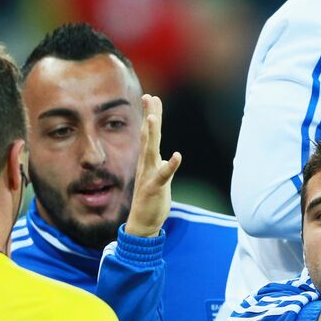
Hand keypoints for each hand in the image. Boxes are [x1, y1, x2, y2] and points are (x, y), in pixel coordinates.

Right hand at [125, 95, 180, 237]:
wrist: (143, 222)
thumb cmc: (152, 199)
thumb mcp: (159, 177)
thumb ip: (161, 164)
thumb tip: (165, 155)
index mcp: (148, 161)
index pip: (149, 134)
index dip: (151, 115)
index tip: (151, 98)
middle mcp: (146, 164)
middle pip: (148, 136)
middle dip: (150, 115)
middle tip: (149, 97)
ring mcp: (149, 175)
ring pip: (151, 151)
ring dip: (152, 135)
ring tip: (153, 118)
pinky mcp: (155, 188)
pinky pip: (163, 175)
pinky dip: (170, 165)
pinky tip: (177, 156)